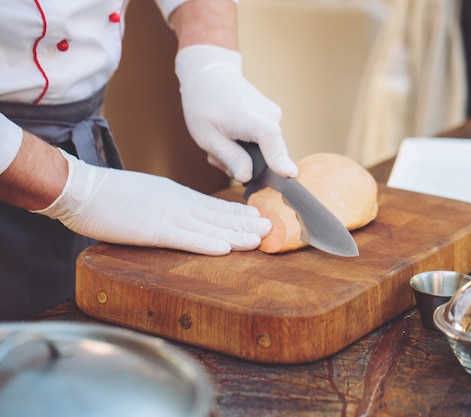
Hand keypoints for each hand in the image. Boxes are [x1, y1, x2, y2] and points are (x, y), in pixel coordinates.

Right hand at [32, 150, 270, 255]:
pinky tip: (225, 249)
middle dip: (246, 223)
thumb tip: (185, 211)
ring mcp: (168, 216)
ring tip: (259, 239)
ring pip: (210, 227)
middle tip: (271, 228)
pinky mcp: (153, 230)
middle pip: (219, 216)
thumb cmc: (110, 195)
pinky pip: (185, 238)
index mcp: (176, 196)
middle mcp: (179, 204)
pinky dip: (206, 244)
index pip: (214, 207)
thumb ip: (169, 204)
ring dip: (236, 234)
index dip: (237, 214)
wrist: (82, 188)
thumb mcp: (149, 194)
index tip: (257, 217)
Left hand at [175, 44, 297, 182]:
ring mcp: (273, 116)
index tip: (291, 176)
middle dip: (244, 163)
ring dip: (242, 154)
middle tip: (217, 156)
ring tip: (221, 142)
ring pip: (264, 150)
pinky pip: (263, 141)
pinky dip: (246, 145)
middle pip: (268, 155)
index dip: (281, 163)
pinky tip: (229, 135)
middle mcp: (271, 117)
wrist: (209, 74)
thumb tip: (247, 176)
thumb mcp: (209, 137)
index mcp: (255, 120)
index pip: (274, 146)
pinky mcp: (271, 117)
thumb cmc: (204, 103)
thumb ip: (230, 158)